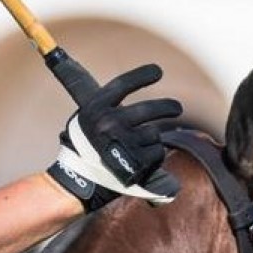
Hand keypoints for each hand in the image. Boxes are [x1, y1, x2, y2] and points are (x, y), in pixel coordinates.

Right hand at [47, 65, 182, 210]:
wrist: (76, 180)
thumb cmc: (82, 148)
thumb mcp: (86, 120)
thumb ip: (106, 106)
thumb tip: (132, 89)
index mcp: (96, 109)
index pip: (124, 84)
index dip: (143, 75)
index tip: (157, 72)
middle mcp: (109, 122)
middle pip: (150, 108)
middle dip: (168, 107)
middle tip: (176, 108)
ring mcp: (123, 142)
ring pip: (154, 133)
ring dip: (151, 139)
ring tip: (138, 148)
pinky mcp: (136, 161)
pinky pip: (156, 152)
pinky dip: (152, 156)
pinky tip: (140, 161)